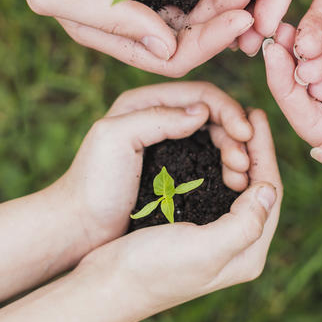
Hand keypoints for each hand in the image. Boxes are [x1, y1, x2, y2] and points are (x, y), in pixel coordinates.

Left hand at [50, 82, 259, 252]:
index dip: (228, 110)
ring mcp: (168, 144)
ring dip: (234, 152)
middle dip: (235, 134)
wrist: (77, 228)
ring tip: (241, 177)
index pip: (201, 94)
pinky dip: (225, 167)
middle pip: (213, 115)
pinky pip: (209, 159)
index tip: (245, 135)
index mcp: (145, 102)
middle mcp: (159, 117)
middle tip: (244, 163)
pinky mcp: (174, 169)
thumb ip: (157, 118)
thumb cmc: (92, 185)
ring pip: (215, 138)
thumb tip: (202, 111)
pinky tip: (234, 183)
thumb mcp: (115, 140)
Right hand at [74, 108, 280, 313]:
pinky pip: (217, 190)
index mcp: (248, 253)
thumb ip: (245, 223)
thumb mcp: (204, 249)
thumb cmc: (151, 270)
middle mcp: (238, 248)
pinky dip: (216, 164)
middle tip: (245, 114)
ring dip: (236, 155)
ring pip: (239, 187)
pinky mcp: (194, 231)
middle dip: (254, 149)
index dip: (265, 150)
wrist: (105, 287)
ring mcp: (217, 239)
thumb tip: (270, 189)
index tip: (256, 114)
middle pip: (258, 187)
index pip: (270, 191)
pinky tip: (208, 146)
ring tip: (229, 126)